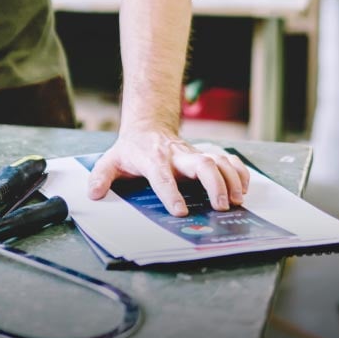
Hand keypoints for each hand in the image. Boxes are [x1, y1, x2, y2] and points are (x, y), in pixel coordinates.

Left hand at [87, 129, 249, 216]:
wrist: (148, 126)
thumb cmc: (131, 149)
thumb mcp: (111, 160)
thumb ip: (101, 176)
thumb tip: (94, 194)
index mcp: (153, 159)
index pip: (162, 176)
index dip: (171, 193)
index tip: (180, 211)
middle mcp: (177, 155)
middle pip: (201, 164)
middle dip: (214, 184)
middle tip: (221, 206)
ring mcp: (194, 153)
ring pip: (218, 160)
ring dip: (231, 179)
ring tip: (237, 200)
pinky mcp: (206, 153)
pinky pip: (228, 159)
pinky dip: (239, 172)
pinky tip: (244, 188)